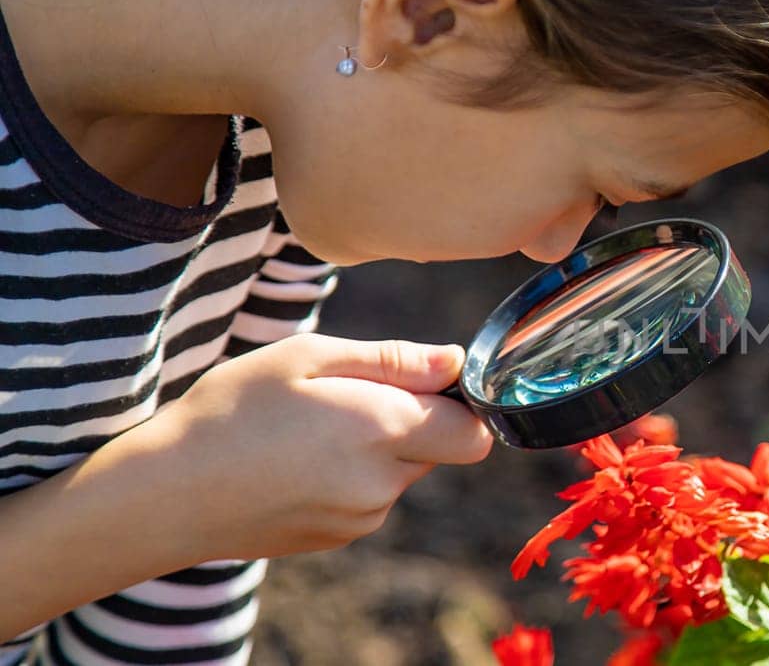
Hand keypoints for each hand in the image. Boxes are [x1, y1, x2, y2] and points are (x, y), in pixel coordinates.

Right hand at [124, 334, 493, 561]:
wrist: (166, 492)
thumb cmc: (232, 410)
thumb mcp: (307, 358)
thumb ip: (393, 360)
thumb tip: (454, 363)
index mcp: (383, 430)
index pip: (475, 432)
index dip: (458, 404)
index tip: (420, 384)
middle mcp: (383, 484)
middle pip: (440, 450)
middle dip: (413, 422)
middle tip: (346, 400)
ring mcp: (361, 518)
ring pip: (401, 474)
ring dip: (377, 450)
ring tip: (308, 432)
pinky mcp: (338, 538)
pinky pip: (368, 499)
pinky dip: (349, 478)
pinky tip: (296, 463)